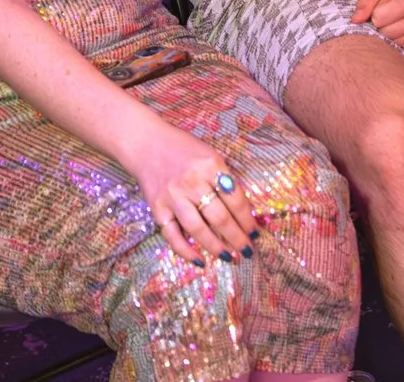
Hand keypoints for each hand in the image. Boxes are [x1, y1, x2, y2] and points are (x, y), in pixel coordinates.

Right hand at [123, 121, 254, 263]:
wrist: (147, 143)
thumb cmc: (184, 148)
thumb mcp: (210, 155)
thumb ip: (224, 179)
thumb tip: (242, 211)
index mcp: (211, 165)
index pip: (235, 199)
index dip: (247, 219)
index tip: (255, 233)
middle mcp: (192, 182)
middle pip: (219, 217)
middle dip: (237, 237)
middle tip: (248, 251)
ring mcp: (173, 196)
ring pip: (198, 229)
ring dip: (216, 247)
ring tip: (229, 258)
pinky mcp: (157, 207)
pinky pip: (172, 235)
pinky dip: (185, 250)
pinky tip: (199, 261)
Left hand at [353, 0, 403, 55]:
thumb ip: (366, 1)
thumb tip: (355, 21)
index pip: (379, 20)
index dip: (378, 13)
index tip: (385, 6)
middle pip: (388, 34)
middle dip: (385, 25)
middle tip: (392, 14)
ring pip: (399, 44)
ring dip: (395, 35)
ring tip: (401, 20)